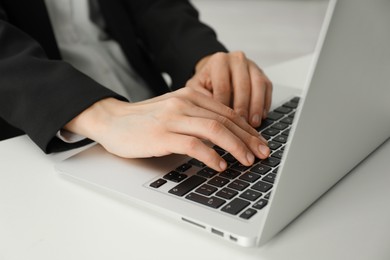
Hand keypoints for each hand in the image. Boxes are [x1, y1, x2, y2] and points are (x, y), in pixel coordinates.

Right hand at [65, 88, 269, 170]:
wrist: (112, 120)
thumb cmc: (145, 120)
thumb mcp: (175, 111)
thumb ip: (197, 116)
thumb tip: (224, 133)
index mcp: (191, 96)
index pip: (228, 112)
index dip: (247, 129)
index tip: (260, 142)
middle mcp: (185, 103)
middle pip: (226, 120)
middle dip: (249, 139)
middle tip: (263, 154)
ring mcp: (173, 118)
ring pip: (215, 130)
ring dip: (236, 147)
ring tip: (247, 161)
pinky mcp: (162, 135)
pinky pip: (194, 144)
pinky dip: (211, 156)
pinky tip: (220, 165)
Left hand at [186, 51, 272, 126]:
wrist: (214, 73)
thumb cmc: (205, 84)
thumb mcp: (195, 89)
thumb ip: (200, 98)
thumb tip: (212, 112)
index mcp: (219, 61)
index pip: (223, 86)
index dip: (224, 106)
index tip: (224, 122)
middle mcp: (237, 59)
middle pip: (243, 85)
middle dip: (242, 108)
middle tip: (241, 124)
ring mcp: (251, 65)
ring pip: (258, 85)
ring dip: (257, 106)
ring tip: (254, 123)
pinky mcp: (262, 73)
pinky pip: (267, 87)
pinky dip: (266, 103)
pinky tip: (262, 116)